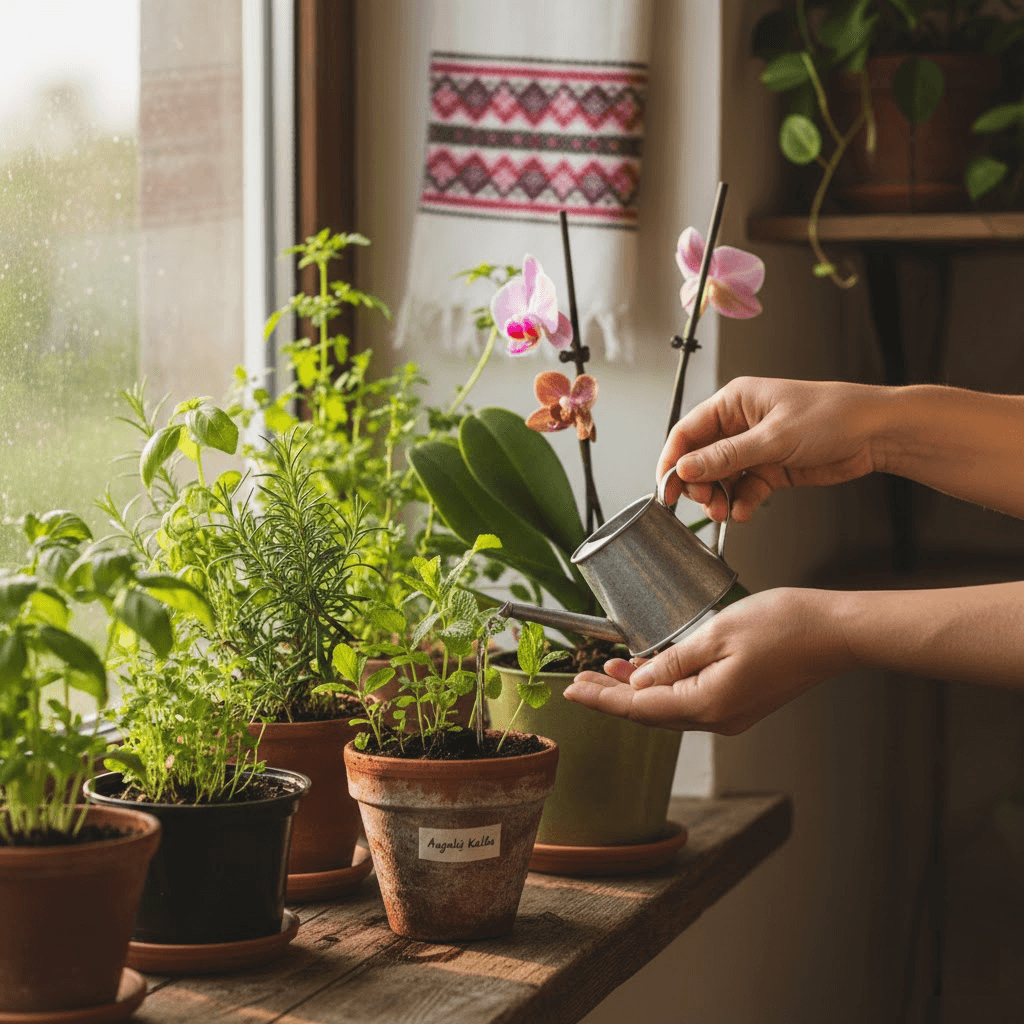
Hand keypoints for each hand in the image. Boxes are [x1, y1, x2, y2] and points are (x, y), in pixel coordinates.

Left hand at [563, 588, 854, 733]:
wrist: (833, 632)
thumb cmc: (783, 625)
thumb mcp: (716, 633)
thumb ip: (672, 661)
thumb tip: (638, 685)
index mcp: (708, 704)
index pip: (638, 708)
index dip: (601, 698)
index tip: (571, 690)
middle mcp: (718, 718)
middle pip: (649, 713)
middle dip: (610, 696)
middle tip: (578, 681)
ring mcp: (730, 714)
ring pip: (668, 707)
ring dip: (635, 691)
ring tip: (604, 672)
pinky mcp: (740, 702)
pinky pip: (689, 700)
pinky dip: (662, 687)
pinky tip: (646, 672)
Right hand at [659, 377, 888, 521]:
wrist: (876, 433)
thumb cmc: (832, 416)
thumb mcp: (774, 437)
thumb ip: (727, 456)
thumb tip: (685, 468)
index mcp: (733, 402)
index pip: (686, 433)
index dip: (672, 461)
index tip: (666, 489)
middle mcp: (739, 424)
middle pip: (699, 459)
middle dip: (697, 484)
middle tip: (705, 503)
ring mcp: (754, 448)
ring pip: (720, 478)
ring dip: (718, 497)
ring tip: (724, 512)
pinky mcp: (770, 469)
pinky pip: (743, 489)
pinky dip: (740, 503)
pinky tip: (743, 512)